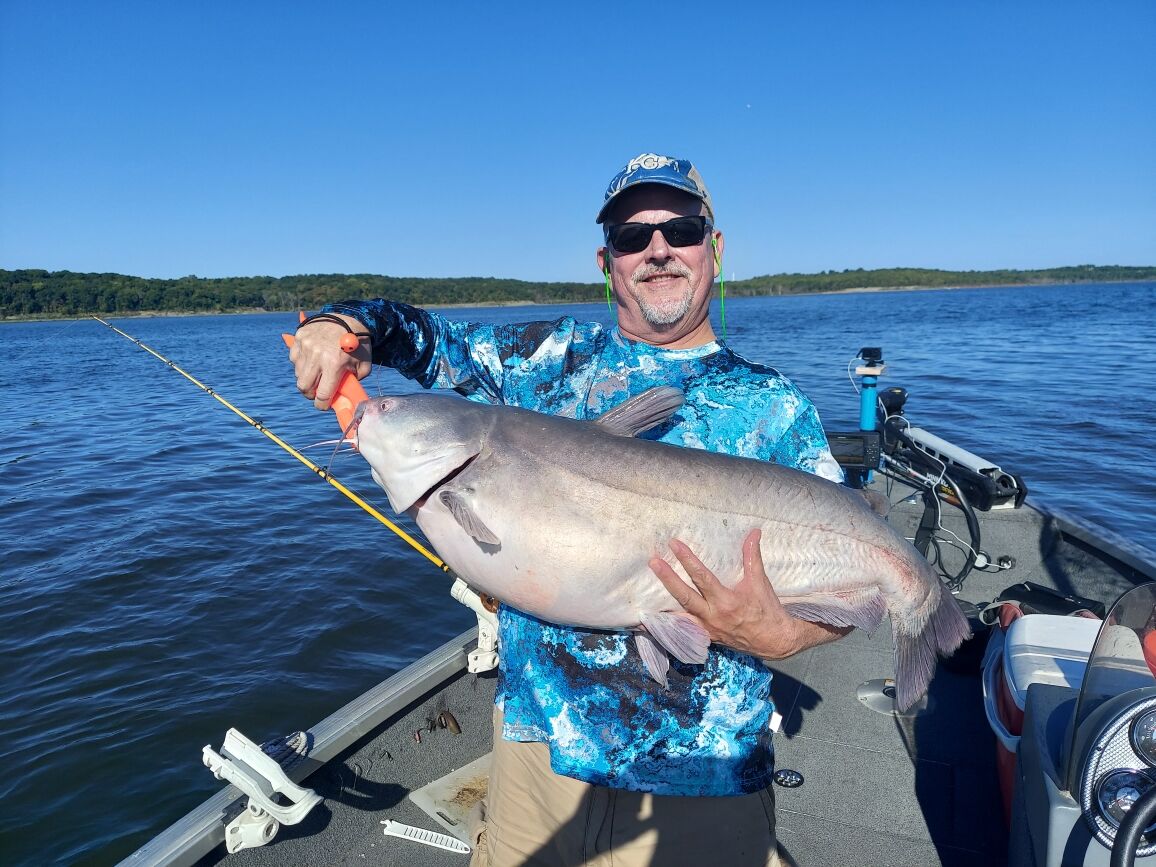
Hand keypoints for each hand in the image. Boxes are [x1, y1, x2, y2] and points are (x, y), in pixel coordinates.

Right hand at [289, 315, 371, 409]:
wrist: (351, 317)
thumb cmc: (359, 345)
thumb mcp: (363, 367)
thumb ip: (352, 383)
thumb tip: (341, 397)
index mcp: (334, 364)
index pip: (322, 394)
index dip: (322, 405)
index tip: (323, 406)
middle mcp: (317, 356)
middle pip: (304, 386)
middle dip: (310, 394)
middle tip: (316, 393)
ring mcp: (306, 345)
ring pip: (298, 373)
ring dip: (306, 377)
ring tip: (316, 373)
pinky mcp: (300, 337)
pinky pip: (294, 358)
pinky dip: (301, 362)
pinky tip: (311, 359)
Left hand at [649, 529, 848, 659]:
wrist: (774, 640)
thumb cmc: (767, 609)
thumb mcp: (760, 582)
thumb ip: (753, 556)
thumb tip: (754, 532)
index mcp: (726, 601)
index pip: (702, 577)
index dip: (687, 560)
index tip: (674, 544)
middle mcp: (713, 616)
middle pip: (684, 596)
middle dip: (667, 578)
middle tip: (653, 562)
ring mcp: (707, 629)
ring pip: (679, 616)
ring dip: (662, 605)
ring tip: (644, 594)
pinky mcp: (706, 637)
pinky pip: (684, 631)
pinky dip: (669, 625)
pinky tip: (654, 619)